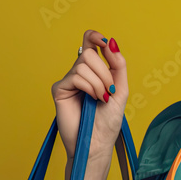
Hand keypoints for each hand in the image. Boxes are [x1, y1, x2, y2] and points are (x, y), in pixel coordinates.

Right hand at [50, 29, 128, 161]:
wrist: (97, 142)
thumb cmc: (108, 120)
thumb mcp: (121, 88)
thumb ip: (118, 64)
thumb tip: (111, 41)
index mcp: (94, 71)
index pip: (89, 44)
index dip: (94, 37)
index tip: (104, 41)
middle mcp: (79, 73)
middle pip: (88, 52)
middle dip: (104, 71)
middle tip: (109, 90)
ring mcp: (68, 81)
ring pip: (83, 64)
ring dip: (99, 82)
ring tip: (100, 98)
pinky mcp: (59, 89)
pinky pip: (76, 76)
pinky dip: (89, 86)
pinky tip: (91, 99)